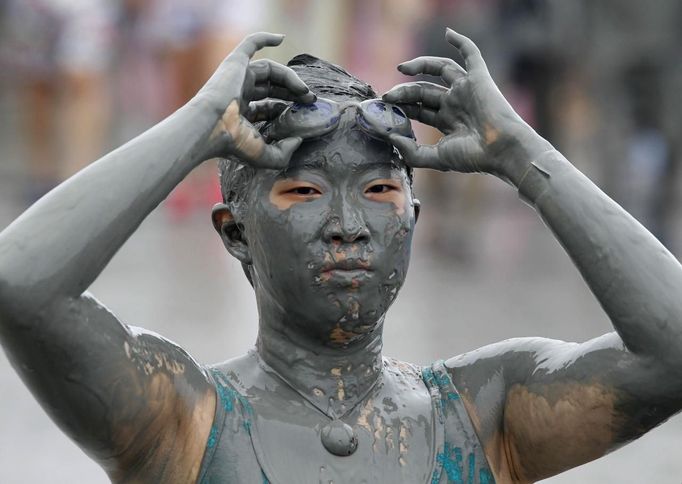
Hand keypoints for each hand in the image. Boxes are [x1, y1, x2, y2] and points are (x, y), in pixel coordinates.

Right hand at [197, 32, 315, 168]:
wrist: (212, 127)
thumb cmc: (234, 144)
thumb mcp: (265, 156)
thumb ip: (284, 153)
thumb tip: (298, 140)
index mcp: (241, 114)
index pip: (268, 107)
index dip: (287, 108)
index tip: (304, 112)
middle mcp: (238, 94)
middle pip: (272, 87)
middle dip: (293, 92)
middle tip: (310, 100)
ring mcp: (236, 77)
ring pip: (269, 70)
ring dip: (290, 77)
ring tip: (305, 90)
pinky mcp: (235, 63)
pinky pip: (250, 44)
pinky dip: (264, 38)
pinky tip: (281, 38)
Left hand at [383, 28, 546, 179]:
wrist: (502, 149)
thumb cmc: (474, 157)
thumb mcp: (437, 158)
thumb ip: (412, 152)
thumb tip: (390, 138)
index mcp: (448, 122)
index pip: (419, 109)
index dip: (401, 107)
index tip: (384, 109)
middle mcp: (456, 104)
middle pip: (423, 91)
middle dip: (404, 92)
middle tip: (387, 96)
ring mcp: (467, 90)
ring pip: (439, 70)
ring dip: (419, 66)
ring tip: (401, 69)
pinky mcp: (479, 78)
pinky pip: (471, 54)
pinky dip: (461, 42)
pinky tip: (448, 33)